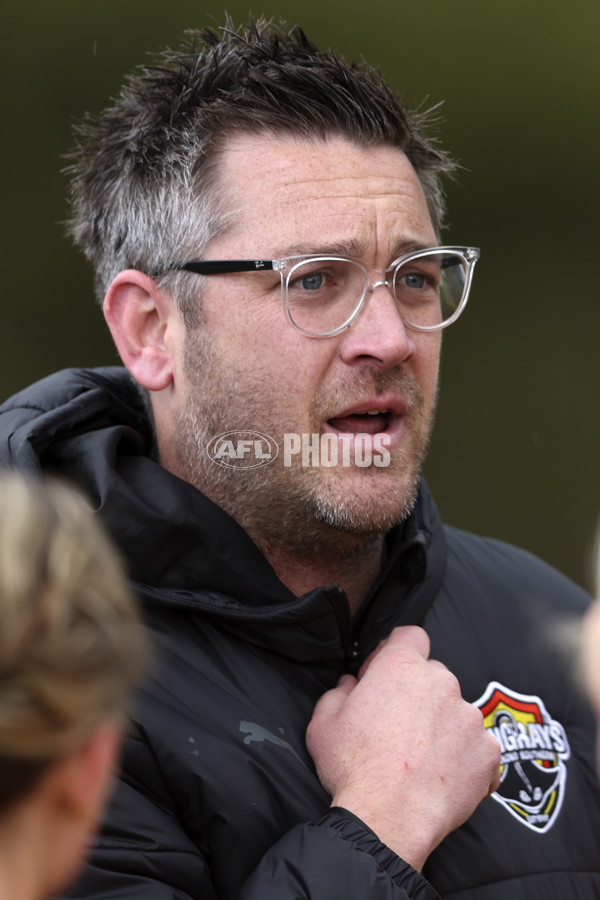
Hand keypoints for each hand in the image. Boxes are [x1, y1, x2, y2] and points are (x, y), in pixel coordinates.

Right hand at [306, 626, 499, 870]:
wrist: (387, 820)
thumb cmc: (352, 768)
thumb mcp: (323, 723)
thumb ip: (338, 692)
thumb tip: (350, 684)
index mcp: (401, 667)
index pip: (411, 636)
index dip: (396, 652)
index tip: (384, 676)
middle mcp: (441, 683)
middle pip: (433, 676)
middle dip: (418, 694)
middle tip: (397, 727)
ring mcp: (469, 718)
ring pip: (456, 713)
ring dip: (441, 727)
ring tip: (421, 761)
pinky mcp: (488, 753)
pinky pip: (477, 748)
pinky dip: (464, 760)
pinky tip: (443, 779)